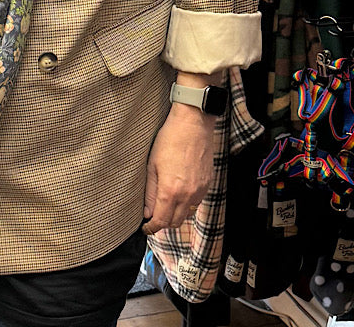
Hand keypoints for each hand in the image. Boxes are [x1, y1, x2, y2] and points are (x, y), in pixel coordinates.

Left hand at [142, 102, 216, 233]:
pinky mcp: (208, 184)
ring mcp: (200, 190)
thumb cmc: (169, 139)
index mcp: (170, 191)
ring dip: (176, 214)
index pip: (161, 221)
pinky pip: (196, 202)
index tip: (146, 228)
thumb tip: (147, 212)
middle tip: (154, 216)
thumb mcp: (152, 164)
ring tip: (166, 204)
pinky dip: (187, 203)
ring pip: (187, 214)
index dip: (152, 228)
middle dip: (164, 223)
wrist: (193, 124)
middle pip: (175, 222)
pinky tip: (180, 192)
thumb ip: (150, 192)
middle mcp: (187, 195)